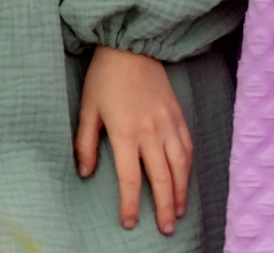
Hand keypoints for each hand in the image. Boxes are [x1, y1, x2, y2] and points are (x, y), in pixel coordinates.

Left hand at [76, 46, 190, 234]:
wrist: (130, 46)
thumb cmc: (104, 78)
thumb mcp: (87, 109)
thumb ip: (85, 143)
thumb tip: (85, 173)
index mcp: (125, 131)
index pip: (130, 178)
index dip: (130, 204)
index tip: (129, 222)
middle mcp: (151, 131)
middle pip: (161, 178)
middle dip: (163, 207)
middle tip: (164, 229)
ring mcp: (168, 123)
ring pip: (180, 166)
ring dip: (180, 192)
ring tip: (178, 212)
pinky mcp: (178, 114)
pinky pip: (187, 147)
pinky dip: (188, 168)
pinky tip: (185, 180)